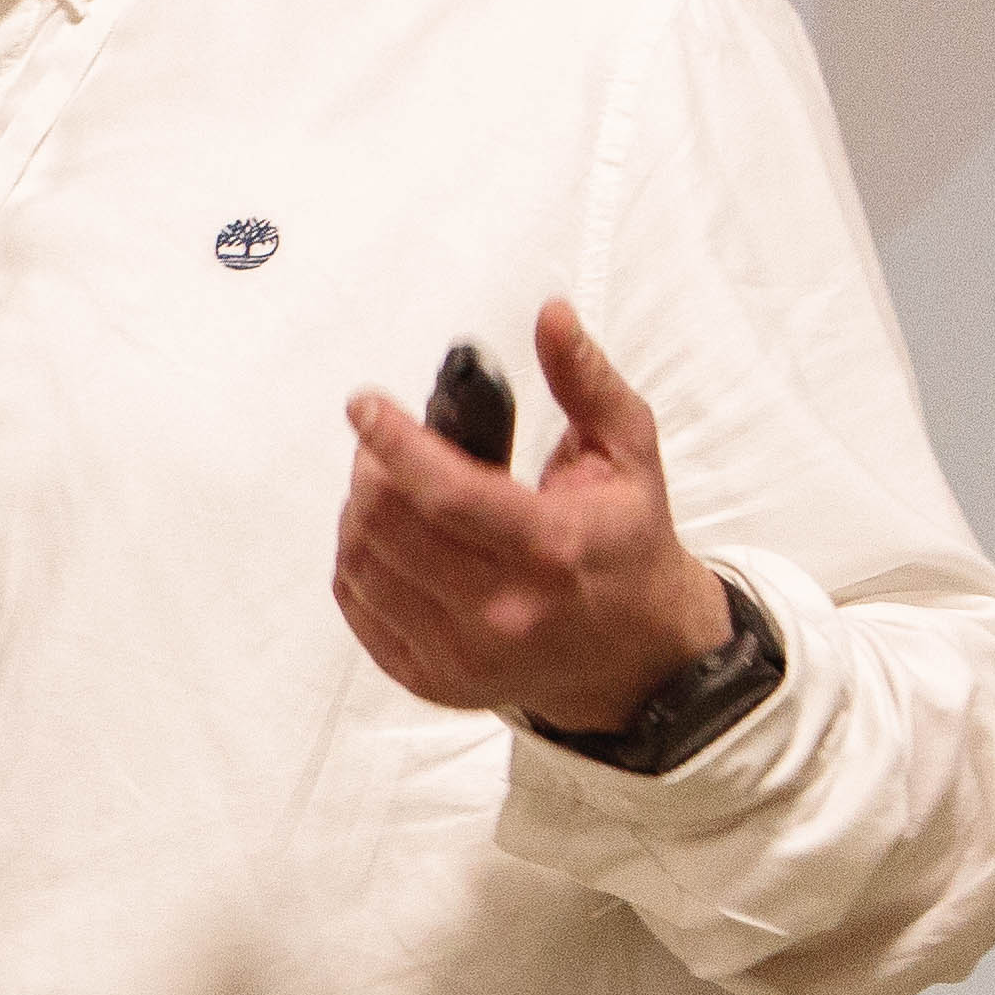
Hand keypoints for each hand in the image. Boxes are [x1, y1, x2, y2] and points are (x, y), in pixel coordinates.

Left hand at [333, 299, 733, 734]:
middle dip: (371, 468)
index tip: (365, 404)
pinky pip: (359, 606)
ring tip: (387, 486)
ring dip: (359, 512)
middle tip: (382, 444)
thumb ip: (586, 382)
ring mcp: (463, 655)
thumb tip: (550, 315)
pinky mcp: (433, 680)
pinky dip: (356, 560)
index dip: (393, 442)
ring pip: (362, 564)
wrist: (638, 658)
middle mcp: (504, 611)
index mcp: (553, 549)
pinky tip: (384, 537)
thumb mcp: (628, 455)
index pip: (446, 493)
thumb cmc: (627, 544)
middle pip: (389, 527)